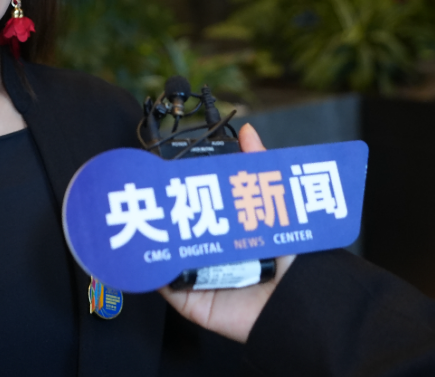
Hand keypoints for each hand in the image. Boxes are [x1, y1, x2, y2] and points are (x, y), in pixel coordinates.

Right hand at [157, 123, 295, 342]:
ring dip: (149, 239)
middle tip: (142, 193)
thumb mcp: (279, 201)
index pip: (198, 205)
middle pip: (178, 229)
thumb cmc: (295, 256)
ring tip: (134, 216)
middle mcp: (214, 252)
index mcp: (230, 228)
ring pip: (165, 255)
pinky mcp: (192, 302)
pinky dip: (151, 272)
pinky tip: (144, 251)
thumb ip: (259, 168)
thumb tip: (247, 131)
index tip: (162, 174)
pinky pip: (165, 287)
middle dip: (159, 212)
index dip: (179, 191)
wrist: (300, 303)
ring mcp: (200, 277)